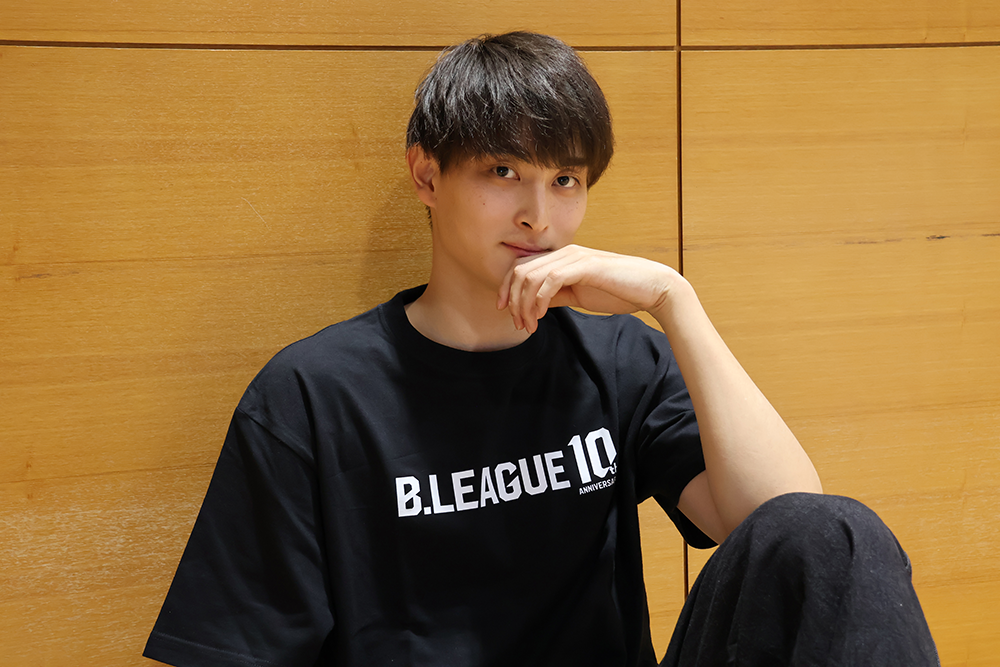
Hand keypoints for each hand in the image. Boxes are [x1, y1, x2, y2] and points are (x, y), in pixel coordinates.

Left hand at [496, 244, 680, 332]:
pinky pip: (550, 280)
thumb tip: (536, 304)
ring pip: (531, 276)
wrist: (650, 288)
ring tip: (530, 325)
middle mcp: (565, 252)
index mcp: (562, 258)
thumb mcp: (579, 295)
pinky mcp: (584, 265)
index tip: (506, 311)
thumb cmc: (618, 291)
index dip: (507, 289)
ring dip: (525, 304)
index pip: (522, 267)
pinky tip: (542, 315)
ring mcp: (574, 257)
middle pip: (520, 271)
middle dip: (513, 300)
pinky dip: (540, 299)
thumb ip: (558, 295)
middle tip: (518, 323)